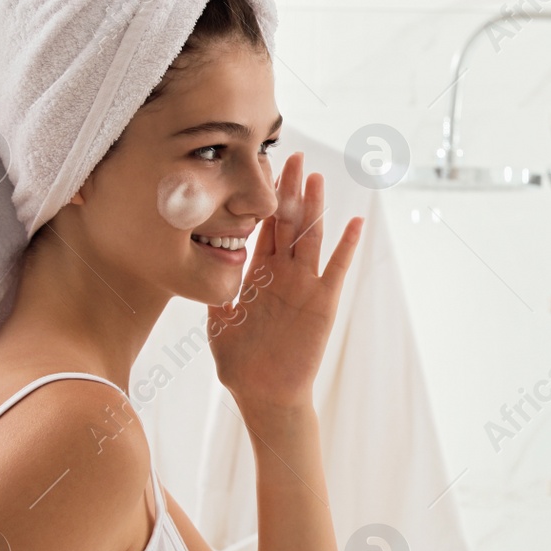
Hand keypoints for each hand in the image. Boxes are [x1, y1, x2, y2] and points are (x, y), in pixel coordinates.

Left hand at [208, 151, 361, 413]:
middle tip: (291, 156)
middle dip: (288, 190)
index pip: (260, 227)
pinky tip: (356, 222)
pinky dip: (346, 246)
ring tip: (316, 177)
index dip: (260, 198)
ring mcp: (305, 286)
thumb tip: (195, 265)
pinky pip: (336, 269)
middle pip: (287, 223)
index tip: (260, 168)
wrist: (265, 395)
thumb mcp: (218, 321)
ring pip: (309, 237)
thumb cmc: (241, 364)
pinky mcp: (323, 302)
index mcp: (258, 275)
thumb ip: (215, 291)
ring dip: (313, 208)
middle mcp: (284, 274)